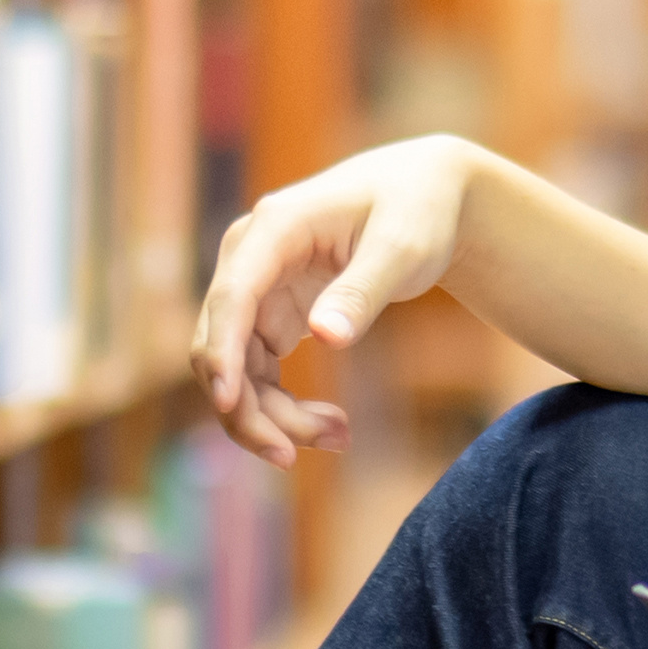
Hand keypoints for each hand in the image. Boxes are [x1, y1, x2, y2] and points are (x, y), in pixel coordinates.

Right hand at [191, 136, 486, 463]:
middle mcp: (250, 258)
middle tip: (297, 455)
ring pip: (237, 371)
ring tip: (338, 438)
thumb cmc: (417, 209)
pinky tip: (330, 426)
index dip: (222, 353)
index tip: (228, 403)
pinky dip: (284, 408)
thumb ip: (362, 291)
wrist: (426, 193)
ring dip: (272, 416)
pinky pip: (258, 374)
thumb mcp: (403, 247)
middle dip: (249, 407)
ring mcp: (256, 289)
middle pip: (221, 345)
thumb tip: (325, 337)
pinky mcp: (271, 314)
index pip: (232, 296)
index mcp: (274, 228)